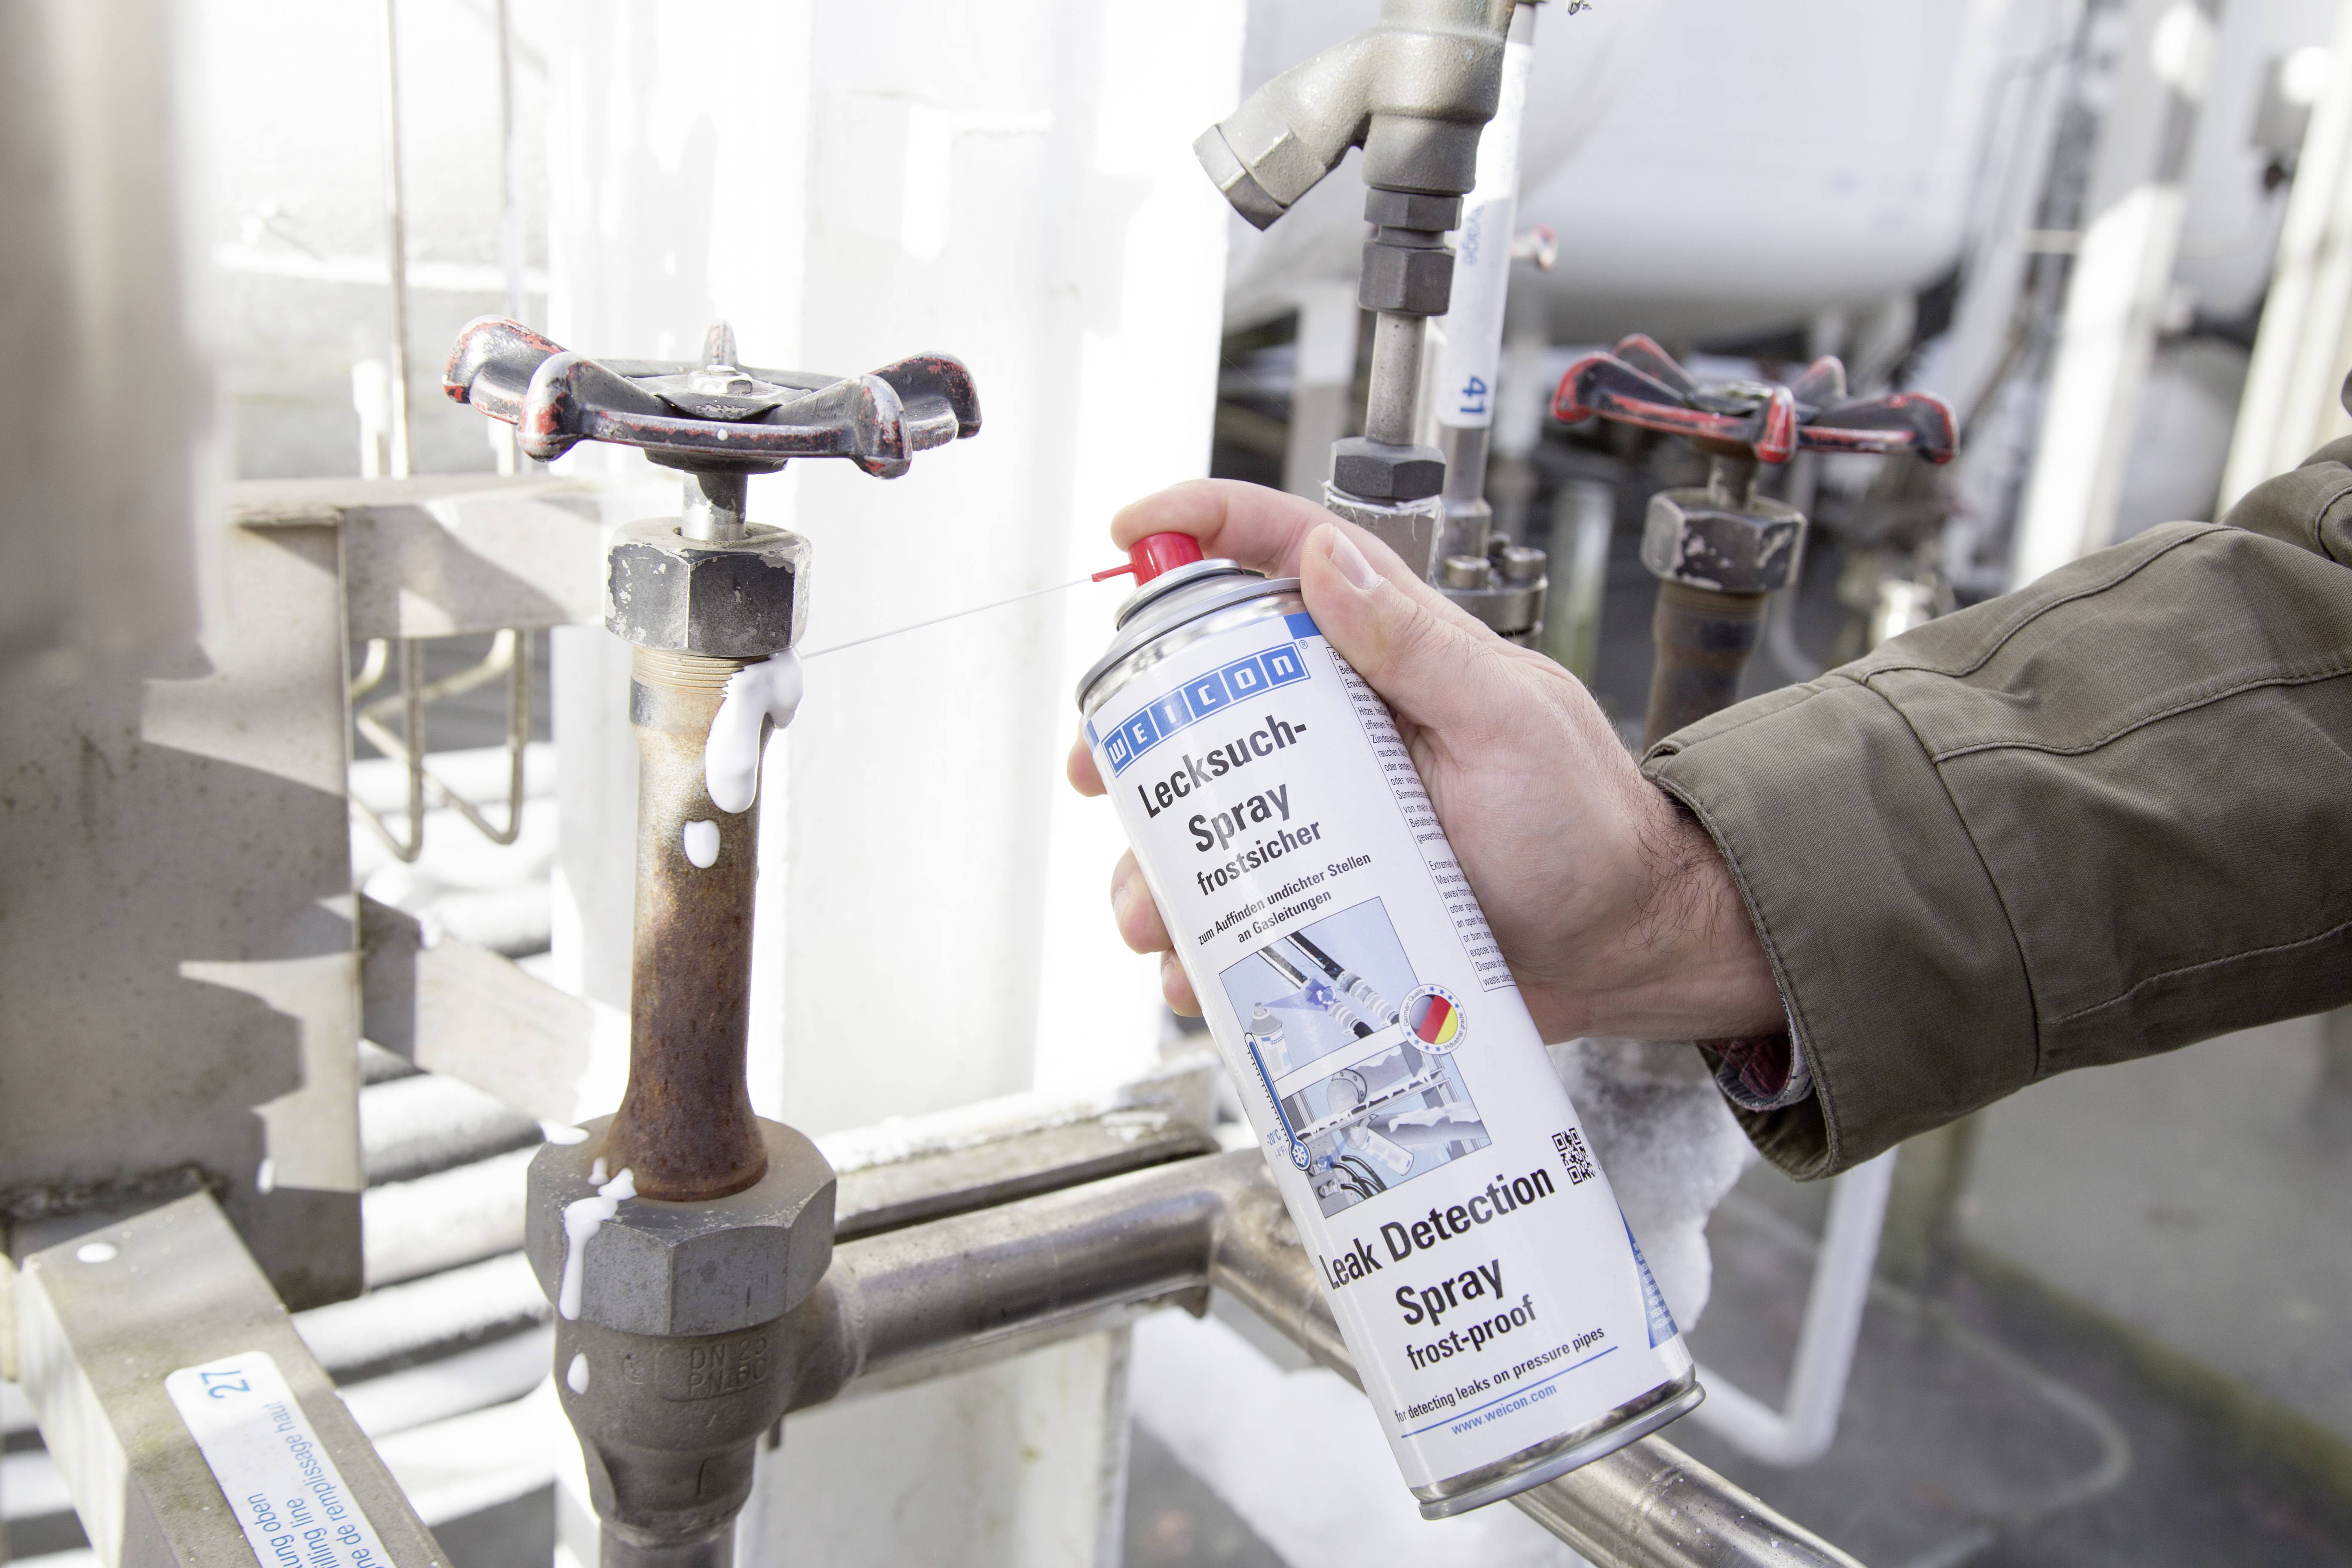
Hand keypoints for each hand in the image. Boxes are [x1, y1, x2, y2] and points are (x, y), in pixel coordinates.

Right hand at [1067, 479, 1783, 1042]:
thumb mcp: (1509, 721)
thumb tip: (1327, 558)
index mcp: (1387, 656)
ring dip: (1156, 865)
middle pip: (1207, 696)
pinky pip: (1238, 912)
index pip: (1287, 554)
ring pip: (1204, 818)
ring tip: (1153, 916)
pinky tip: (1195, 973)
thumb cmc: (1585, 828)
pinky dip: (1201, 946)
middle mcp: (1343, 725)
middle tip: (1097, 774)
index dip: (1205, 524)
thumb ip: (1421, 641)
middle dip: (1135, 734)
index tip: (1136, 530)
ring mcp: (1327, 811)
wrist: (1623, 948)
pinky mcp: (1327, 893)